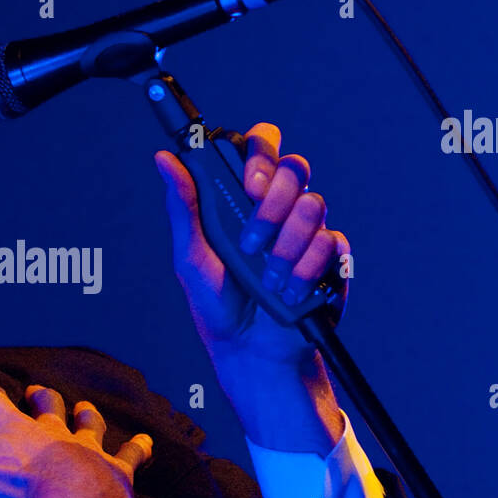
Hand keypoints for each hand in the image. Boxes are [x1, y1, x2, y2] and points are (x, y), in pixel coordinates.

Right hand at [0, 370, 153, 497]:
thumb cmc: (15, 494)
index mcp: (14, 431)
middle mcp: (53, 432)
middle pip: (45, 406)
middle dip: (39, 398)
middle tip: (34, 391)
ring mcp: (88, 449)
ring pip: (87, 424)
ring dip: (84, 416)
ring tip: (83, 408)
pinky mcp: (116, 470)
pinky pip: (130, 454)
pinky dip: (137, 448)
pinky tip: (146, 442)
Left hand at [153, 122, 349, 366]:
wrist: (248, 350)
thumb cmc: (216, 302)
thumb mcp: (191, 254)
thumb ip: (183, 205)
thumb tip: (165, 158)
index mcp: (246, 197)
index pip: (263, 147)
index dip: (261, 152)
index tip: (247, 185)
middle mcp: (281, 207)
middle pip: (296, 167)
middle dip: (274, 203)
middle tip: (252, 241)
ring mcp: (309, 231)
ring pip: (313, 206)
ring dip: (285, 247)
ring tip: (266, 279)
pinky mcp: (332, 258)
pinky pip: (330, 243)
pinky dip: (305, 270)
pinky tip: (288, 291)